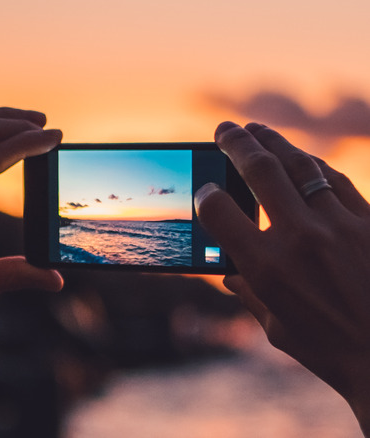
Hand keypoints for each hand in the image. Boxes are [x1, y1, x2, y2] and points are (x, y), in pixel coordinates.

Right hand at [195, 121, 369, 431]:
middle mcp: (300, 238)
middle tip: (224, 129)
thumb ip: (248, 291)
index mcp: (266, 267)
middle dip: (236, 143)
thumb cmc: (328, 349)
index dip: (205, 195)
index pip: (219, 211)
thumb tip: (230, 272)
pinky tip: (303, 159)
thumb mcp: (274, 324)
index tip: (204, 191)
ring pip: (301, 165)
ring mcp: (339, 225)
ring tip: (258, 131)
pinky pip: (336, 181)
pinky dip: (314, 165)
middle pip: (259, 170)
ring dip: (275, 143)